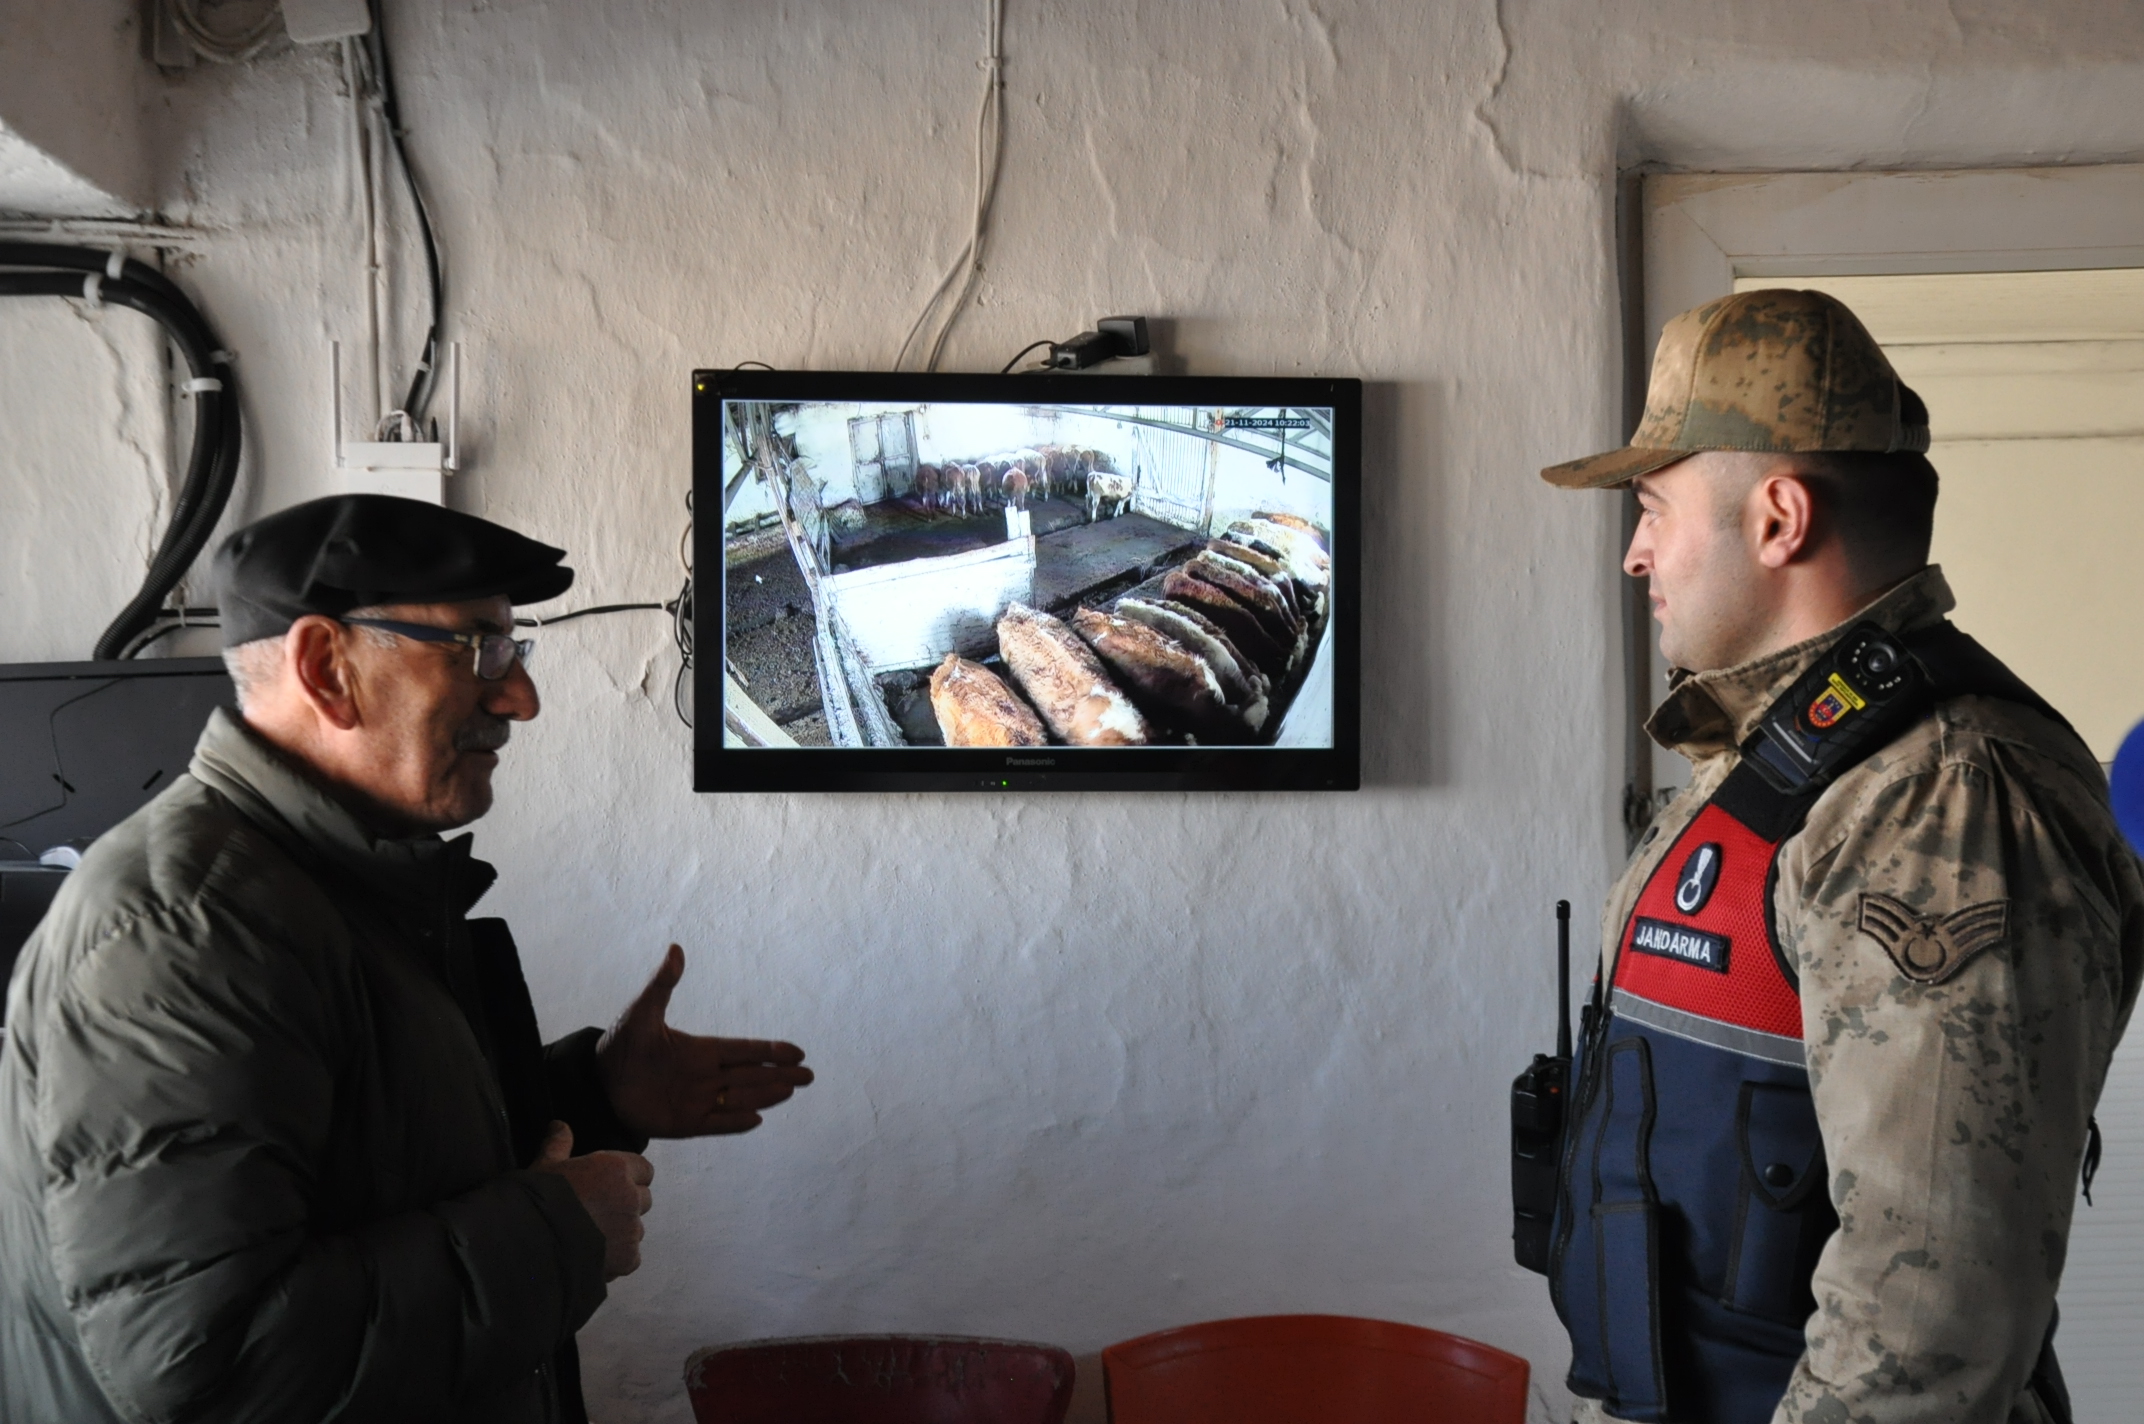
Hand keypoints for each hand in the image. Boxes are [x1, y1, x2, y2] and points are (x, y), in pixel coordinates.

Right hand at [531, 1121, 653, 1279]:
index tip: (611, 1185)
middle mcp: (631, 1197)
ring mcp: (632, 1229)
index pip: (644, 1169)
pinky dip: (617, 1257)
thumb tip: (559, 1125)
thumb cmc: (540, 1199)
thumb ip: (558, 1143)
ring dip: (622, 1232)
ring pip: (636, 1228)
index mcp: (617, 1168)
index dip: (630, 1177)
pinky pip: (631, 1256)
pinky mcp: (629, 1258)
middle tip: (599, 1212)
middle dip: (626, 1205)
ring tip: (593, 1237)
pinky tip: (595, 1256)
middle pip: (643, 1199)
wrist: (533, 1243)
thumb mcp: (545, 1166)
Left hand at [596, 945, 813, 1138]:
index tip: (797, 1052)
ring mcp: (696, 1100)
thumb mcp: (641, 1012)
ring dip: (764, 1095)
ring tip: (791, 1090)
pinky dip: (734, 1123)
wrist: (597, 1083)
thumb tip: (676, 949)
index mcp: (700, 1050)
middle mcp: (704, 1075)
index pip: (743, 1051)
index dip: (770, 1051)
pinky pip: (715, 1125)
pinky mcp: (683, 1123)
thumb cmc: (619, 1044)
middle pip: (750, 1076)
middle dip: (779, 1075)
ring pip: (738, 1098)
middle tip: (809, 1076)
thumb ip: (662, 984)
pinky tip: (757, 1119)